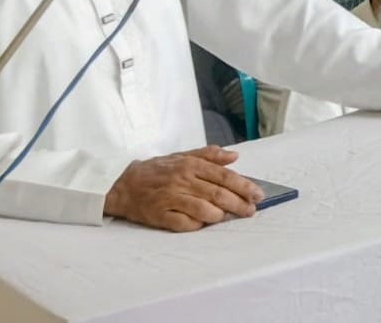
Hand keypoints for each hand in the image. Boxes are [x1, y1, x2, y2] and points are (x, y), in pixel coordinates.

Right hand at [104, 145, 262, 231]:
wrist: (124, 184)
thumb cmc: (158, 170)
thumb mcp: (183, 156)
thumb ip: (209, 155)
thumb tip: (234, 156)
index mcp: (190, 165)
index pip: (224, 176)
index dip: (244, 186)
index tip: (257, 195)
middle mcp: (182, 180)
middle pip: (218, 194)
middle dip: (239, 204)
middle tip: (251, 211)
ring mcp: (171, 198)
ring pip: (204, 210)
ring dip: (221, 215)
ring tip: (229, 217)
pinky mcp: (160, 215)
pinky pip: (185, 224)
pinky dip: (198, 225)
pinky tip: (205, 223)